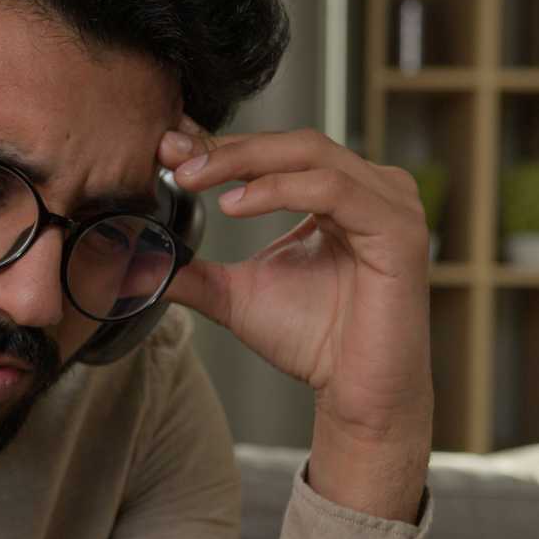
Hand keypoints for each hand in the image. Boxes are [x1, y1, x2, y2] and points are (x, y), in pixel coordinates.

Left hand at [159, 121, 431, 521]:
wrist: (356, 394)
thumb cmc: (313, 342)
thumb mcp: (237, 295)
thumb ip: (194, 272)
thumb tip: (140, 263)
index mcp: (339, 193)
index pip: (276, 152)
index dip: (220, 146)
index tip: (166, 149)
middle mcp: (370, 188)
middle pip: (291, 143)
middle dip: (226, 149)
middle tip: (173, 158)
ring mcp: (390, 203)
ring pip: (310, 155)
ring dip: (244, 162)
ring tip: (193, 180)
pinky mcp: (398, 228)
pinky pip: (332, 189)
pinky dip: (278, 190)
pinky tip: (233, 205)